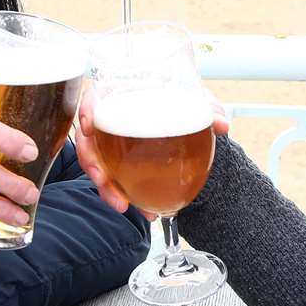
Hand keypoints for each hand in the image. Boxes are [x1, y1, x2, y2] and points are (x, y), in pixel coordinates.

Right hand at [75, 94, 228, 217]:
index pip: (92, 98)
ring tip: (122, 204)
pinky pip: (114, 180)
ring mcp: (110, 144)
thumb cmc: (182, 100)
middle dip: (90, 162)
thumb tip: (220, 123)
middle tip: (102, 178)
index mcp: (120, 95)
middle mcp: (109, 119)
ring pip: (96, 165)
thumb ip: (207, 107)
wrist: (187, 122)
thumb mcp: (195, 99)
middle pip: (87, 139)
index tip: (89, 125)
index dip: (85, 110)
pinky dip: (124, 195)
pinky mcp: (118, 164)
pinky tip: (143, 210)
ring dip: (105, 187)